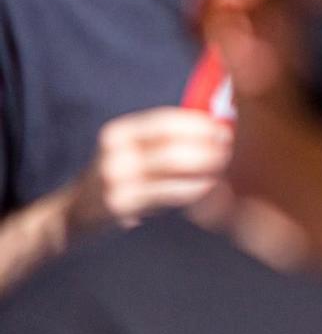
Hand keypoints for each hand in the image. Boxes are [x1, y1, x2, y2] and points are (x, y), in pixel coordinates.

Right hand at [67, 107, 231, 231]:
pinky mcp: (121, 203)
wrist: (78, 212)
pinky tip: (209, 188)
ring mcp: (115, 178)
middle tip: (231, 151)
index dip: (199, 124)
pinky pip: (168, 193)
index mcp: (120, 133)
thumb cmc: (122, 178)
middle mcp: (114, 152)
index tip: (224, 129)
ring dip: (205, 168)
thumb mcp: (134, 151)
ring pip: (172, 168)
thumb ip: (166, 139)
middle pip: (171, 145)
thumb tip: (218, 125)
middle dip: (207, 148)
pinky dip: (194, 189)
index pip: (165, 121)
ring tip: (224, 168)